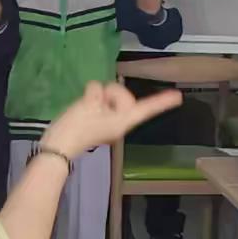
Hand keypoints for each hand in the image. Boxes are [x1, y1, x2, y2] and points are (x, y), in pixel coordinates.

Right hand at [41, 81, 183, 159]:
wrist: (59, 147)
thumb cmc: (76, 128)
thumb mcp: (88, 105)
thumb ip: (98, 92)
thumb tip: (98, 91)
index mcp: (122, 120)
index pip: (145, 109)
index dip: (161, 102)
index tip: (178, 96)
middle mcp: (120, 122)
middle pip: (125, 99)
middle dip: (111, 93)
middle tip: (95, 99)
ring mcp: (109, 123)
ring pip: (112, 100)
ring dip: (101, 97)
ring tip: (86, 105)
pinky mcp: (97, 122)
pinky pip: (103, 105)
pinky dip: (95, 101)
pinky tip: (83, 107)